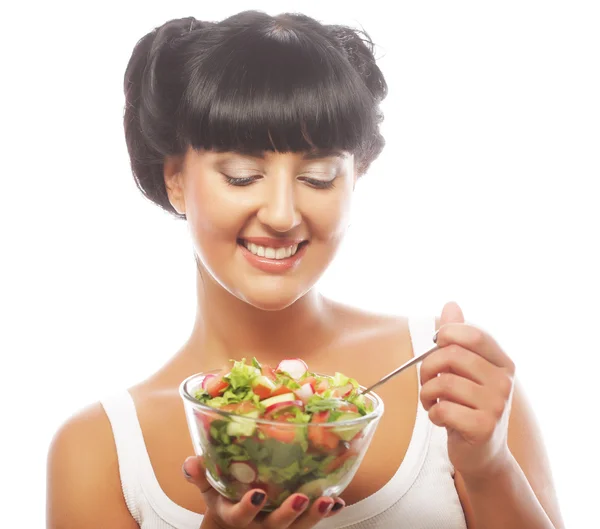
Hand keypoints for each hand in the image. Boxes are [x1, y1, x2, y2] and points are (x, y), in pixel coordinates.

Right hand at [182, 455, 344, 528]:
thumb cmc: (223, 502)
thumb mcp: (209, 492)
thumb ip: (200, 476)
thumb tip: (190, 461)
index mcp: (235, 517)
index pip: (239, 517)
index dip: (247, 508)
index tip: (257, 494)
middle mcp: (259, 526)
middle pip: (275, 526)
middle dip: (288, 514)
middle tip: (300, 497)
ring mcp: (277, 527)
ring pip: (297, 527)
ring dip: (313, 515)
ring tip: (327, 501)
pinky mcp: (294, 524)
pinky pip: (310, 521)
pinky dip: (325, 512)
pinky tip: (337, 502)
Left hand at [420, 302, 515, 480]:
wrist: (482, 453)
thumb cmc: (469, 406)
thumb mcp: (466, 370)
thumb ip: (459, 337)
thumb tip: (451, 304)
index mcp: (502, 362)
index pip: (473, 334)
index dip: (447, 335)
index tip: (436, 346)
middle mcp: (504, 382)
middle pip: (452, 355)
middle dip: (428, 366)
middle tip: (426, 380)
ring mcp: (496, 406)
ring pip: (443, 382)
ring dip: (426, 393)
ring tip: (431, 401)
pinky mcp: (482, 428)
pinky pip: (442, 409)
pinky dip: (433, 413)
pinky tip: (440, 418)